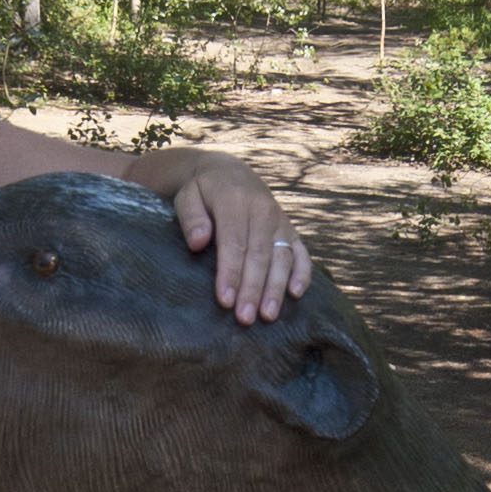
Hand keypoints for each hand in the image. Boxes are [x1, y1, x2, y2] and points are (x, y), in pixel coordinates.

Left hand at [161, 155, 310, 326]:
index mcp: (235, 200)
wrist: (227, 173)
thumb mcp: (188, 197)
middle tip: (245, 318)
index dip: (230, 273)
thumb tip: (198, 242)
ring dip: (276, 288)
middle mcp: (262, 210)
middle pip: (260, 254)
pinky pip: (301, 253)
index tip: (225, 300)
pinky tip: (296, 294)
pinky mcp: (290, 230)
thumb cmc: (202, 192)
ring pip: (282, 257)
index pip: (234, 242)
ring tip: (268, 316)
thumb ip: (191, 218)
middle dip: (253, 288)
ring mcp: (280, 220)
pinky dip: (302, 273)